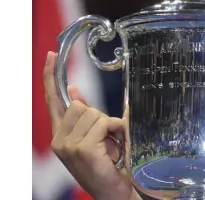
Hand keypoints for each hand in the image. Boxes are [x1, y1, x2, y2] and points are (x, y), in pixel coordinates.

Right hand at [43, 52, 137, 199]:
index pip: (52, 100)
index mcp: (60, 134)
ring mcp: (68, 146)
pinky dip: (116, 130)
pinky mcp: (83, 149)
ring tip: (111, 145)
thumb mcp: (95, 135)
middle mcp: (59, 140)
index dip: (50, 77)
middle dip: (100, 116)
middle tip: (107, 138)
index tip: (51, 55)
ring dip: (110, 125)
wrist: (116, 191)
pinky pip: (104, 123)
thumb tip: (73, 90)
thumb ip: (85, 114)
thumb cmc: (108, 164)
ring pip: (94, 113)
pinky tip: (115, 147)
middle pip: (81, 105)